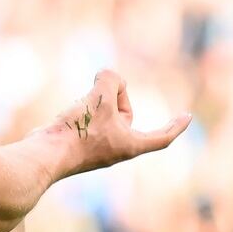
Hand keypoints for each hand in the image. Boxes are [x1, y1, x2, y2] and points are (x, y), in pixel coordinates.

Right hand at [47, 69, 191, 176]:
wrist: (46, 155)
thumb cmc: (79, 131)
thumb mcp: (101, 97)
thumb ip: (110, 79)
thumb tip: (106, 76)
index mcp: (130, 145)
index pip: (162, 137)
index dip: (176, 125)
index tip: (187, 116)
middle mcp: (116, 150)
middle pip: (126, 116)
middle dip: (117, 97)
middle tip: (100, 87)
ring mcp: (96, 149)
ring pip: (105, 116)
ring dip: (97, 102)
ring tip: (81, 103)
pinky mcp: (79, 146)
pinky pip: (89, 121)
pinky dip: (84, 110)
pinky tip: (69, 111)